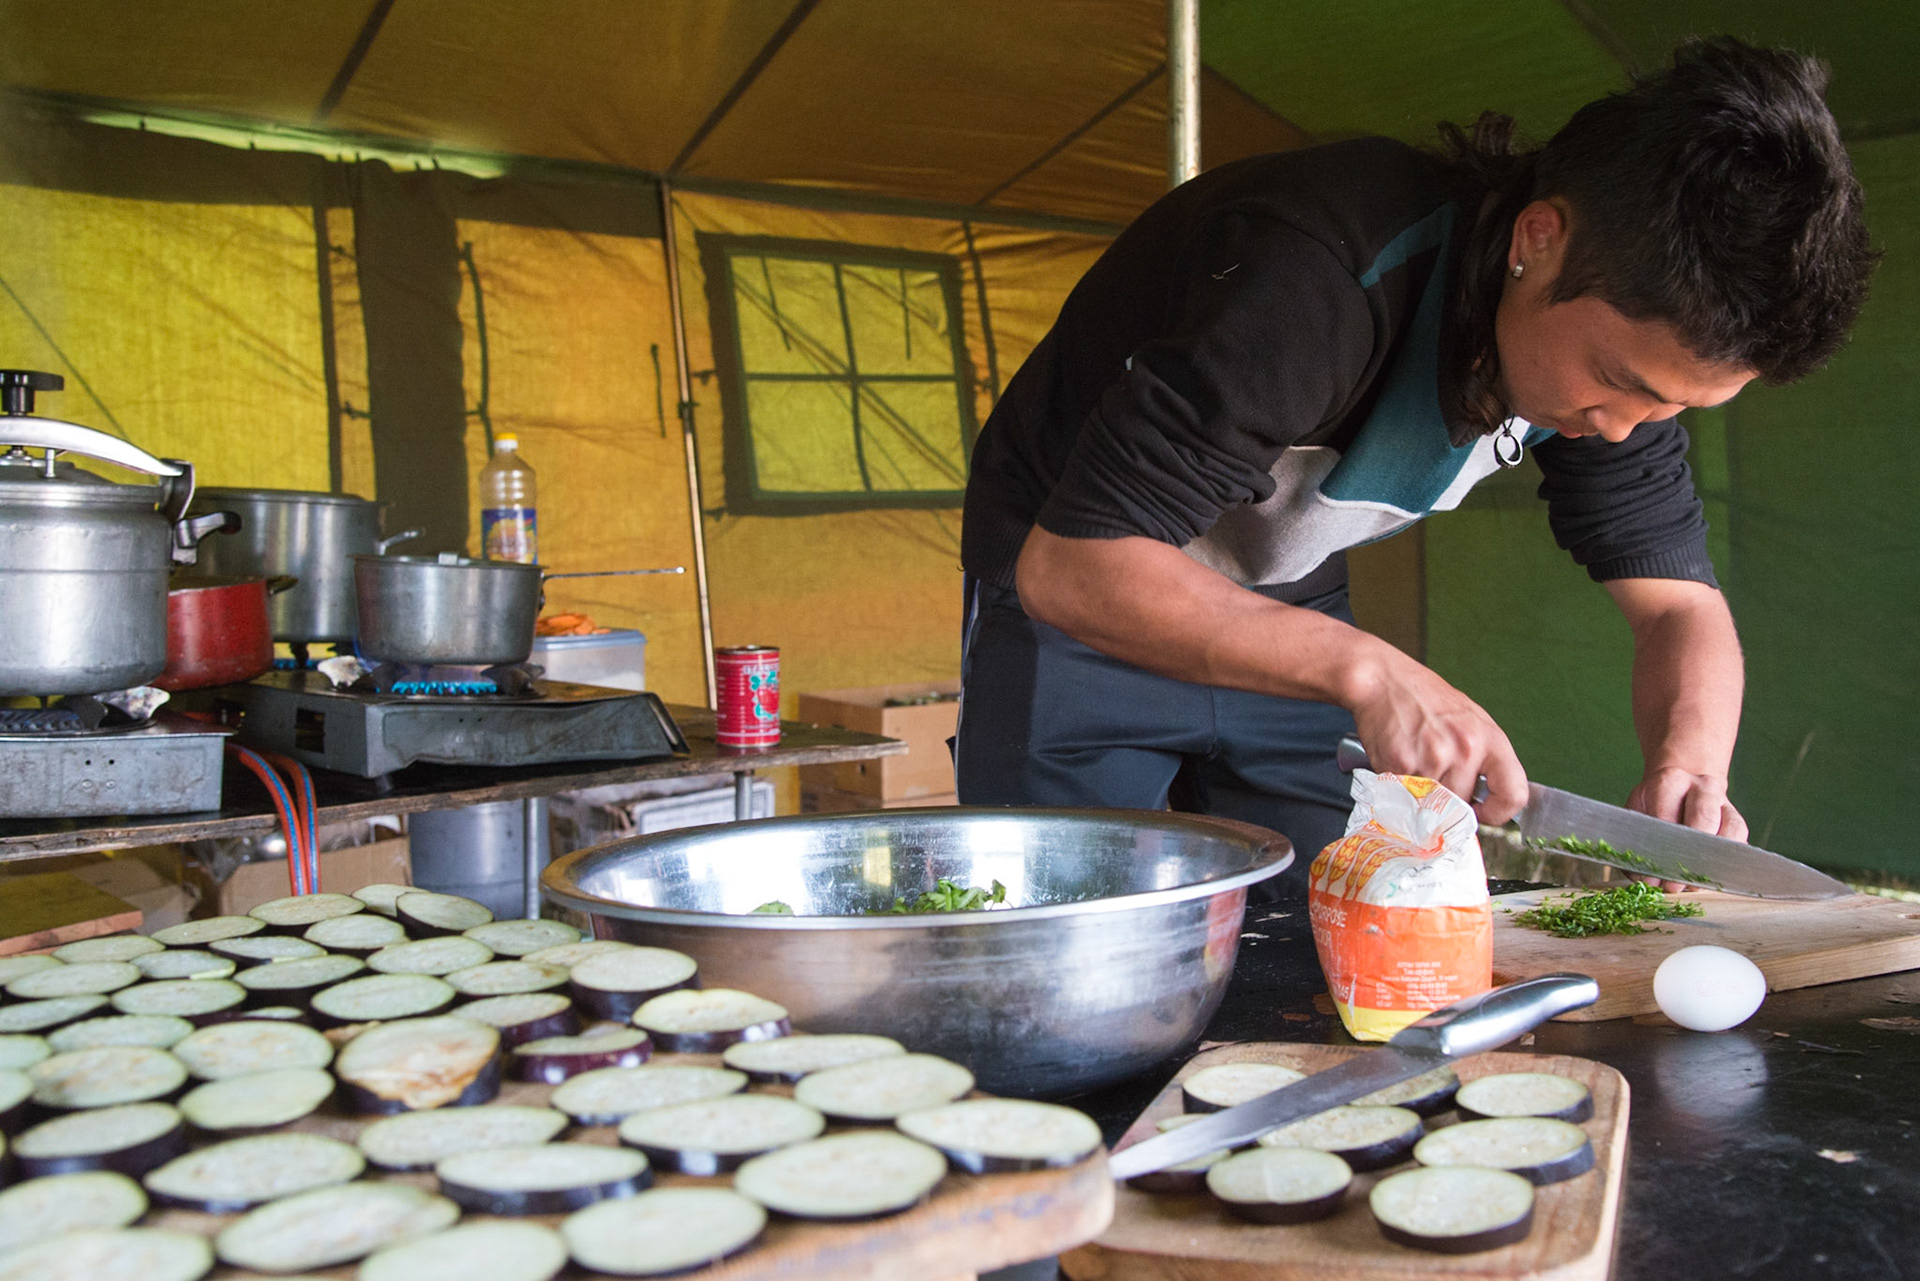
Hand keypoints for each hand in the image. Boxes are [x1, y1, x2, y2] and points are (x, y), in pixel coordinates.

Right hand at [1346, 647, 1527, 824]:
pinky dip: (1398, 784)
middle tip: (1431, 771)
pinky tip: (1397, 758)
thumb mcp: (1469, 721)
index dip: (1498, 813)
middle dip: (1445, 796)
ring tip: (1413, 760)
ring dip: (1420, 792)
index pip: (1513, 794)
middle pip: (1462, 804)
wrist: (1383, 680)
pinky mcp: (1402, 765)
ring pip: (1431, 803)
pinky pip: (1404, 794)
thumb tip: (1481, 802)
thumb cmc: (1425, 699)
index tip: (1481, 813)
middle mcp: (1465, 750)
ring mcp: (1433, 758)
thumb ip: (1480, 759)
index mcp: (1489, 739)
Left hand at [1626, 766, 1748, 891]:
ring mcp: (1723, 802)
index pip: (1668, 816)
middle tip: (1673, 885)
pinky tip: (1707, 878)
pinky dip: (1725, 865)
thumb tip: (1645, 880)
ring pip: (1728, 832)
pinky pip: (1739, 844)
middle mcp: (1702, 787)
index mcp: (1670, 781)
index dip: (1659, 849)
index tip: (1651, 876)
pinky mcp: (1737, 820)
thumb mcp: (1636, 815)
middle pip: (1703, 820)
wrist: (1680, 789)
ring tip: (1690, 885)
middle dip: (1688, 858)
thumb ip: (1636, 844)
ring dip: (1710, 864)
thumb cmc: (1652, 806)